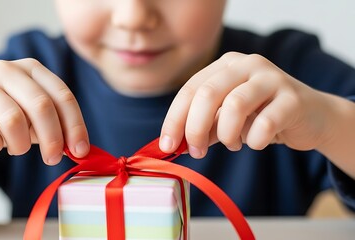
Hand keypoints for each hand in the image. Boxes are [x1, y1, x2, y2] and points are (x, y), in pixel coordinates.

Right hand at [0, 58, 88, 164]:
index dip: (75, 125)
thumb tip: (79, 148)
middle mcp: (6, 70)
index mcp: (31, 68)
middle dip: (52, 138)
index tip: (80, 150)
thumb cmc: (1, 118)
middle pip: (41, 106)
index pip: (62, 95)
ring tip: (17, 149)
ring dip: (21, 144)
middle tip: (52, 159)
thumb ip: (55, 126)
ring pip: (13, 119)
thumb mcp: (32, 117)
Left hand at [160, 52, 331, 157]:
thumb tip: (174, 143)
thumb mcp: (226, 119)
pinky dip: (254, 140)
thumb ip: (203, 126)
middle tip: (196, 152)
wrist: (310, 116)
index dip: (175, 119)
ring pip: (235, 106)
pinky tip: (257, 142)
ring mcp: (271, 77)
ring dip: (227, 135)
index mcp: (225, 65)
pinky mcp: (293, 97)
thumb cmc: (261, 116)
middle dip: (195, 128)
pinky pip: (265, 123)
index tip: (167, 146)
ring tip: (233, 144)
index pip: (189, 90)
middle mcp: (246, 64)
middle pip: (208, 94)